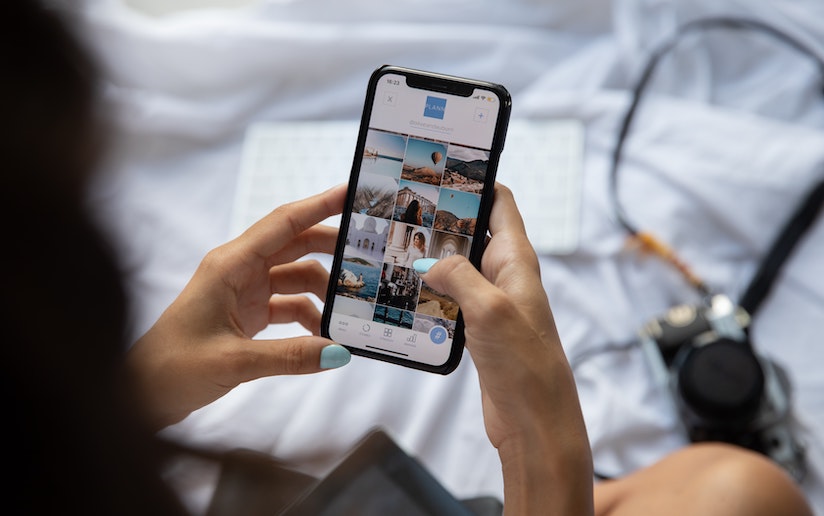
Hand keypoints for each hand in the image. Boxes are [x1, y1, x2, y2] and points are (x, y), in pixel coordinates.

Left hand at [126, 185, 350, 429]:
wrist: (141, 394)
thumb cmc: (172, 368)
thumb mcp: (235, 361)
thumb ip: (291, 357)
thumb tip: (340, 352)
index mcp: (230, 265)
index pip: (283, 223)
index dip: (319, 205)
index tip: (352, 191)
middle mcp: (238, 271)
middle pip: (295, 245)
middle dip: (332, 248)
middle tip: (369, 253)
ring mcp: (243, 292)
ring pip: (295, 277)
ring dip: (323, 293)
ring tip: (350, 312)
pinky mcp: (246, 314)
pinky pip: (289, 305)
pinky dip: (309, 318)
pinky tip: (324, 338)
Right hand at [414, 184, 592, 514]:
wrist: (535, 419)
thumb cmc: (526, 363)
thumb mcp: (490, 309)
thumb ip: (459, 276)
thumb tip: (430, 261)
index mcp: (518, 260)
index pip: (500, 203)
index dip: (476, 181)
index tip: (443, 168)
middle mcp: (506, 275)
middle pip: (473, 233)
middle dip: (442, 221)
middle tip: (403, 211)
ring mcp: (493, 301)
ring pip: (459, 266)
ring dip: (433, 259)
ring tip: (397, 248)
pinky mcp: (480, 327)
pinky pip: (452, 298)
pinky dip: (432, 292)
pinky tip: (407, 292)